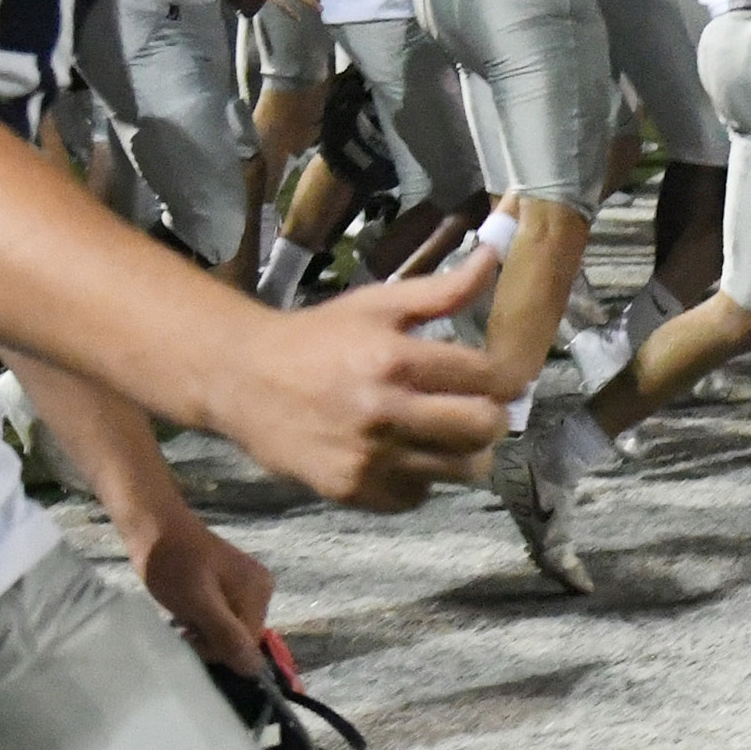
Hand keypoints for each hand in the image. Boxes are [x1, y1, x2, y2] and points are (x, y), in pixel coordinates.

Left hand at [127, 508, 276, 663]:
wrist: (151, 525)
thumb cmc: (172, 563)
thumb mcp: (199, 602)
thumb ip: (227, 635)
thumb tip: (255, 671)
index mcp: (260, 592)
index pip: (246, 646)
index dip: (216, 649)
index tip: (189, 635)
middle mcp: (260, 590)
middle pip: (239, 639)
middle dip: (209, 639)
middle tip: (183, 623)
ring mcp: (244, 586)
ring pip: (226, 630)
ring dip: (202, 631)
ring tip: (181, 614)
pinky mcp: (226, 585)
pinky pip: (219, 617)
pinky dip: (200, 620)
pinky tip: (184, 610)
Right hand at [200, 254, 509, 510]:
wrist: (243, 380)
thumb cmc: (318, 337)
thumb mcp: (378, 304)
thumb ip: (442, 290)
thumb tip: (495, 255)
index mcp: (395, 358)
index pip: (488, 376)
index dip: (507, 377)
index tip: (503, 378)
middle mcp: (384, 411)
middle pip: (483, 428)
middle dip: (491, 417)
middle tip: (478, 408)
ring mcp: (369, 457)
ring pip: (460, 469)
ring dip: (462, 451)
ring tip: (442, 432)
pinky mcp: (354, 490)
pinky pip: (418, 494)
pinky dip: (420, 477)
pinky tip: (402, 453)